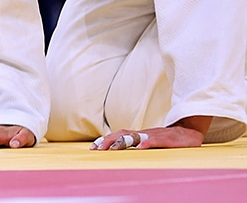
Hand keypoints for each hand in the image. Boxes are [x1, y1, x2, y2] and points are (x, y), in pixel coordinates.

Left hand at [90, 124, 205, 150]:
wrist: (190, 131)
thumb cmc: (169, 140)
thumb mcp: (151, 142)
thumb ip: (139, 145)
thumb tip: (124, 151)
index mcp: (140, 134)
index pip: (119, 134)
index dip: (106, 139)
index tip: (94, 147)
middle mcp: (144, 133)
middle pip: (122, 134)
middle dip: (108, 141)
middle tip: (98, 148)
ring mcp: (154, 135)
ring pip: (136, 136)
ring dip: (123, 142)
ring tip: (112, 149)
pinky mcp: (166, 139)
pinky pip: (155, 141)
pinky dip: (146, 144)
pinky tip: (140, 148)